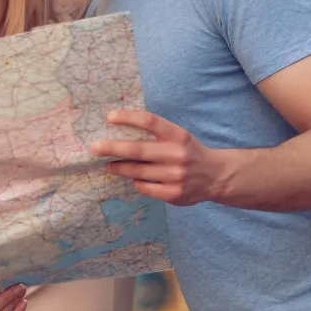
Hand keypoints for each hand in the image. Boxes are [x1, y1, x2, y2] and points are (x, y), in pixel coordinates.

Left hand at [90, 110, 230, 205]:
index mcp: (178, 135)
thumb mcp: (178, 136)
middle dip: (112, 148)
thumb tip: (118, 130)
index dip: (128, 118)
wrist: (216, 176)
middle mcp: (177, 154)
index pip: (150, 121)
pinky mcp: (174, 193)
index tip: (109, 117)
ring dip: (119, 168)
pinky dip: (136, 182)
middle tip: (94, 148)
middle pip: (137, 149)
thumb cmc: (188, 152)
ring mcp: (176, 175)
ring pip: (137, 171)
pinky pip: (144, 187)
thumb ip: (156, 133)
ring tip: (108, 166)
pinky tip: (135, 179)